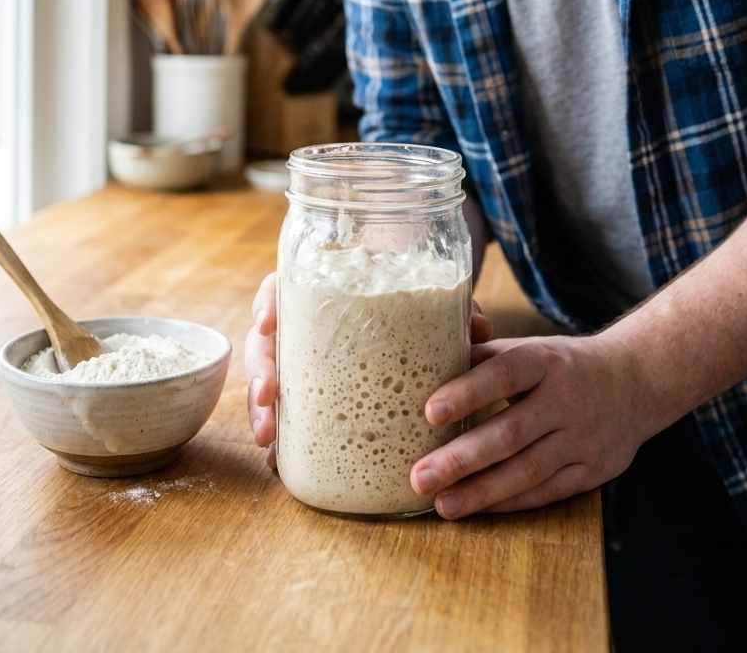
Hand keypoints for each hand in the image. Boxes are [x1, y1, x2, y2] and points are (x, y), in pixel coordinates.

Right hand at [244, 272, 493, 470]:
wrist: (397, 311)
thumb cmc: (406, 299)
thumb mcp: (425, 298)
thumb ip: (450, 307)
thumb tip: (485, 329)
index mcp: (317, 290)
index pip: (278, 287)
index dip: (268, 303)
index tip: (268, 323)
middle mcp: (300, 324)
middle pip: (265, 342)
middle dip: (261, 372)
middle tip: (269, 398)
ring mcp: (299, 360)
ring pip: (270, 381)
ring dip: (263, 413)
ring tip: (270, 444)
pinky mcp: (309, 393)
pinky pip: (288, 413)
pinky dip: (283, 437)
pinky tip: (281, 461)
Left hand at [410, 331, 650, 518]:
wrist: (634, 381)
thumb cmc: (560, 365)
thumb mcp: (528, 349)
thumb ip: (482, 358)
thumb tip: (424, 366)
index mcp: (546, 360)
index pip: (505, 374)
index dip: (468, 392)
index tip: (429, 411)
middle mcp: (567, 398)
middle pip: (511, 432)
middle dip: (462, 458)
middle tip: (419, 477)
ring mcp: (584, 437)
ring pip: (528, 470)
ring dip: (482, 491)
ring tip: (442, 504)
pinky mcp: (594, 469)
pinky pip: (548, 491)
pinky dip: (510, 502)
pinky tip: (478, 509)